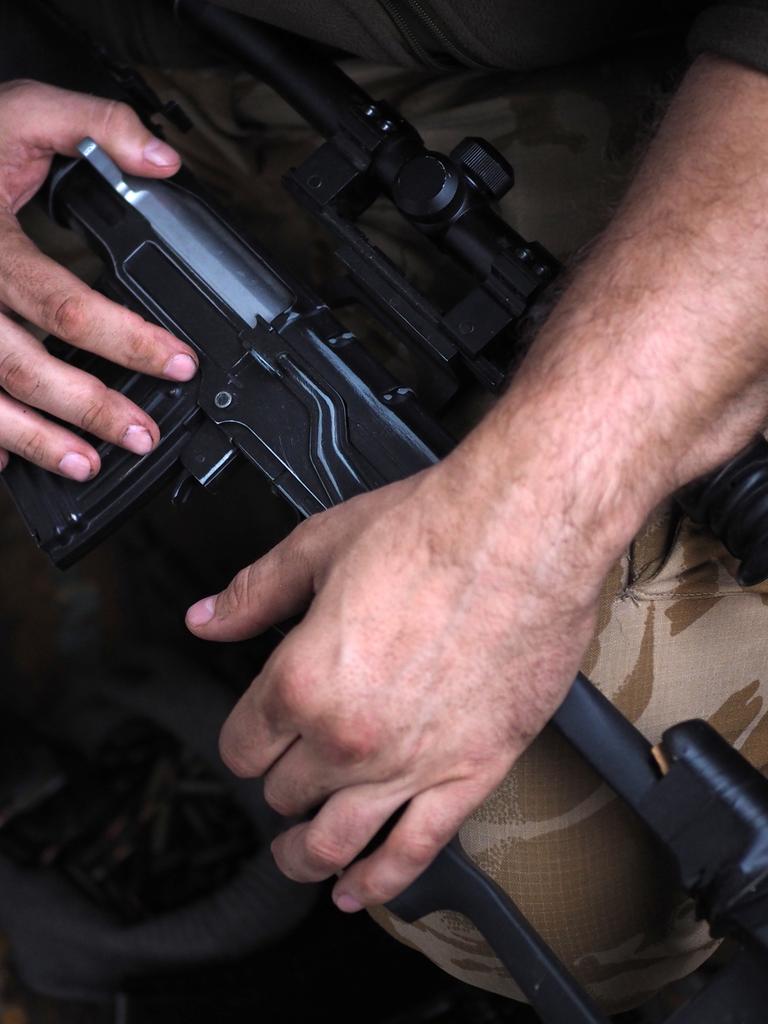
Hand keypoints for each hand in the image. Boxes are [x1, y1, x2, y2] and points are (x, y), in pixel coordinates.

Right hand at [0, 80, 197, 479]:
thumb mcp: (20, 113)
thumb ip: (95, 126)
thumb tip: (165, 161)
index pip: (65, 305)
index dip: (128, 340)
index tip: (180, 362)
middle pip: (24, 366)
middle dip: (89, 407)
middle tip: (142, 435)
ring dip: (34, 438)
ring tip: (86, 465)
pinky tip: (5, 463)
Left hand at [186, 460, 602, 911]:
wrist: (524, 534)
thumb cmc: (432, 533)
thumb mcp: (320, 548)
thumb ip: (255, 594)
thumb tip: (206, 619)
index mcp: (303, 681)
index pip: (243, 745)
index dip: (243, 742)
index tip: (254, 738)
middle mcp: (348, 737)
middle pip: (286, 793)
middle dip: (279, 782)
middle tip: (290, 769)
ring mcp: (409, 765)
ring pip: (336, 841)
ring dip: (308, 856)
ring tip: (300, 859)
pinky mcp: (470, 773)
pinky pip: (415, 850)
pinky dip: (381, 880)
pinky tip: (360, 890)